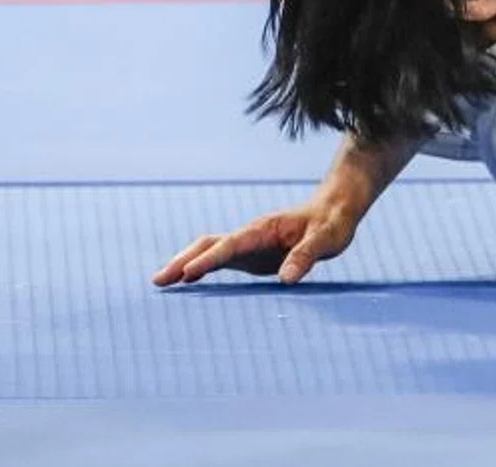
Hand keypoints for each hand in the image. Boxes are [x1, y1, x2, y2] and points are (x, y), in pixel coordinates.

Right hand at [153, 193, 360, 287]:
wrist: (336, 210)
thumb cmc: (333, 223)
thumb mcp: (327, 238)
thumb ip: (307, 255)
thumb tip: (286, 279)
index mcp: (265, 229)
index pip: (231, 244)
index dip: (210, 259)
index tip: (188, 272)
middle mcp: (251, 236)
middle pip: (210, 245)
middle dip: (184, 260)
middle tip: (159, 280)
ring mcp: (249, 246)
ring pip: (210, 252)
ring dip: (186, 265)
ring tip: (162, 283)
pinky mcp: (252, 257)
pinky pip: (221, 263)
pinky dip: (201, 270)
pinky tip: (188, 284)